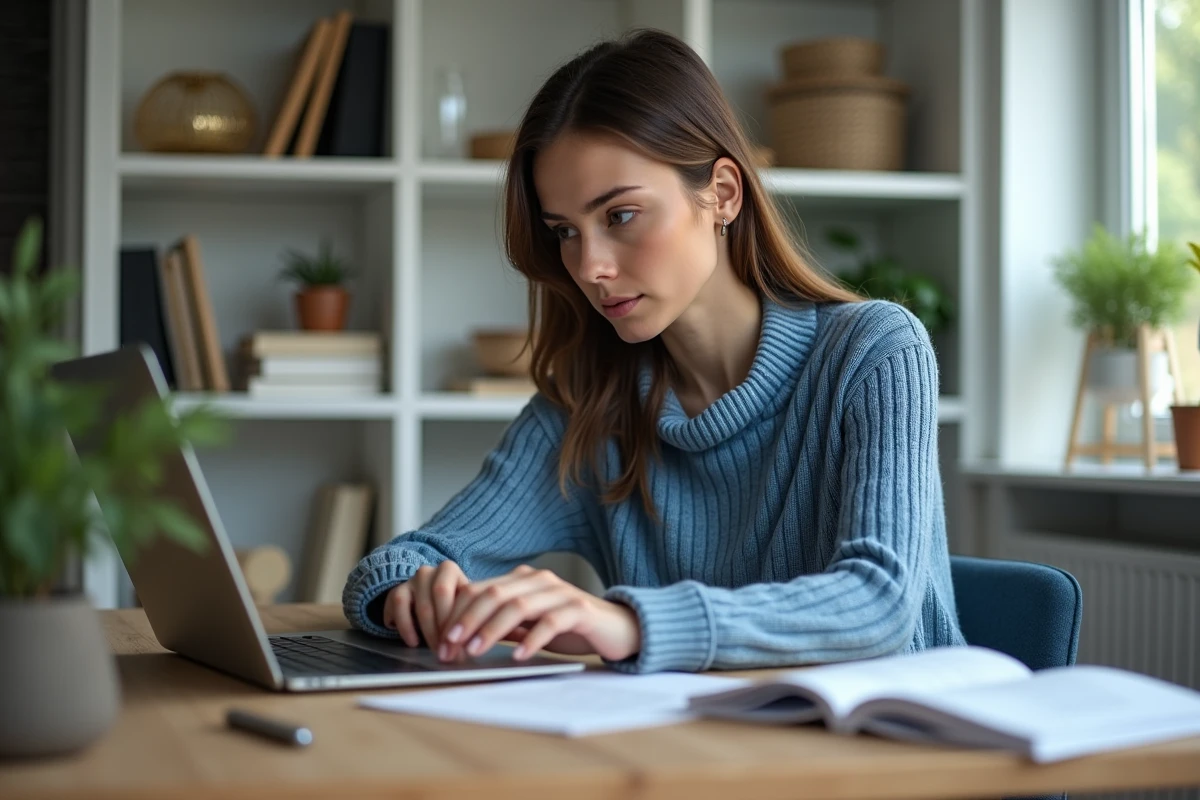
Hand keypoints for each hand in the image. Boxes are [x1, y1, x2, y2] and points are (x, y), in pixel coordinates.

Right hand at [382, 561, 468, 648]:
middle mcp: (427, 571)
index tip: (457, 642)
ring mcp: (409, 581)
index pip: (445, 593)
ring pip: (415, 605)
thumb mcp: (463, 604)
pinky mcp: (395, 592)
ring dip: (425, 630)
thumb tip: (470, 643)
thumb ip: (466, 617)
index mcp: (448, 569)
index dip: (450, 619)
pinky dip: (405, 627)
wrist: (432, 599)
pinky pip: (396, 608)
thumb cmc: (454, 603)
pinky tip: (413, 642)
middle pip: (430, 601)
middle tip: (447, 650)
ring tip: (433, 648)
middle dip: (439, 629)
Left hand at [438, 564, 640, 662]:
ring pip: (518, 606)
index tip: (441, 640)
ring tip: (474, 651)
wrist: (619, 628)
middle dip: (467, 621)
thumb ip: (502, 625)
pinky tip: (518, 656)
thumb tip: (462, 638)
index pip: (480, 590)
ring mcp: (561, 593)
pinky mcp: (580, 611)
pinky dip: (532, 639)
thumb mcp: (530, 625)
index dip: (457, 613)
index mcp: (523, 580)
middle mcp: (539, 581)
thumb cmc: (570, 628)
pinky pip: (551, 622)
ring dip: (491, 629)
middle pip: (494, 594)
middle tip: (449, 647)